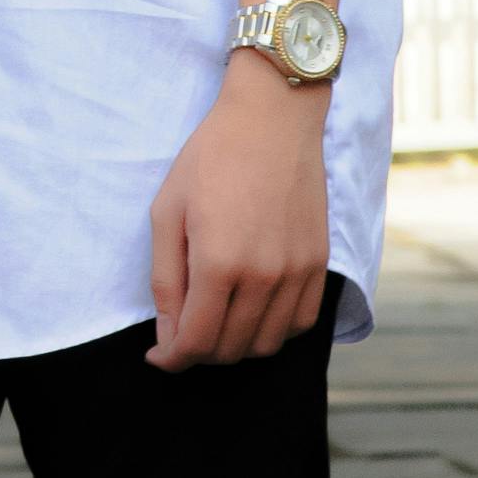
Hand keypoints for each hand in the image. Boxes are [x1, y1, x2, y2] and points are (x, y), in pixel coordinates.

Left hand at [147, 54, 329, 371]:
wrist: (272, 118)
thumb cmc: (211, 158)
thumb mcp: (168, 211)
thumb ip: (165, 280)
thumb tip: (168, 336)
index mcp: (218, 263)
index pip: (195, 342)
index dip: (172, 359)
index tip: (158, 356)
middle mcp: (263, 276)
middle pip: (230, 349)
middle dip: (198, 353)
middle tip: (181, 335)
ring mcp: (297, 271)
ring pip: (267, 344)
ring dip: (236, 347)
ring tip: (216, 324)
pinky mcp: (319, 262)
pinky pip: (301, 323)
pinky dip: (274, 331)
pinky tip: (253, 313)